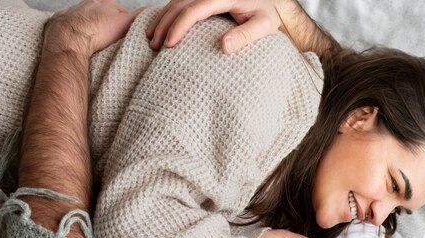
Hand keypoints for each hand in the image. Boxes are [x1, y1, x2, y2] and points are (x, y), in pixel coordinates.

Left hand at [44, 0, 145, 55]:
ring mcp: (73, 11)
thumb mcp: (123, 24)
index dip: (124, 23)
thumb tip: (149, 11)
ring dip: (91, 27)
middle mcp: (88, 3)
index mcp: (104, 2)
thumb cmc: (98, 31)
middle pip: (102, 14)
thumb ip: (137, 17)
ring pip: (86, 19)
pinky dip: (74, 31)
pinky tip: (78, 41)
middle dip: (106, 24)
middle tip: (110, 39)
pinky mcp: (61, 20)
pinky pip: (70, 25)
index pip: (119, 11)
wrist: (69, 38)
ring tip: (95, 42)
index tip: (125, 34)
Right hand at [146, 0, 298, 52]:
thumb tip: (224, 47)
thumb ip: (245, 35)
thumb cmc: (269, 15)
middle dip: (165, 24)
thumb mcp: (264, 26)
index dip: (180, 26)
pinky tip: (161, 27)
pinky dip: (168, 15)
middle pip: (181, 4)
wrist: (272, 3)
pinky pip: (181, 2)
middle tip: (155, 45)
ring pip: (177, 1)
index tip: (170, 44)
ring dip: (162, 19)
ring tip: (152, 38)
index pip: (195, 9)